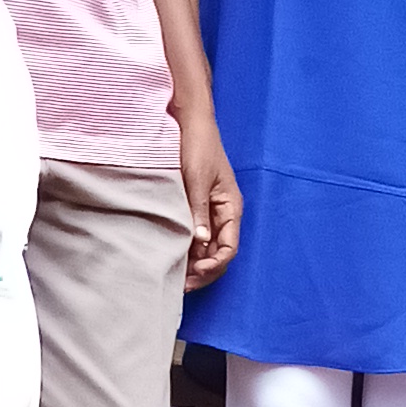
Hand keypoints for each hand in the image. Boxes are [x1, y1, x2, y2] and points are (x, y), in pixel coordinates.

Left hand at [180, 117, 243, 290]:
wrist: (190, 121)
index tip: (195, 271)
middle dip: (203, 271)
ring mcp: (210, 212)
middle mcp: (224, 214)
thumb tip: (199, 242)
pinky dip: (188, 249)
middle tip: (182, 284)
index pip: (229, 247)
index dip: (214, 264)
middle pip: (219, 253)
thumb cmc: (198, 145)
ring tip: (175, 275)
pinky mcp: (197, 207)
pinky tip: (174, 256)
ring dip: (194, 263)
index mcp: (231, 207)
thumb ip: (198, 211)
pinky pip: (197, 236)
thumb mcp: (196, 179)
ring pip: (207, 248)